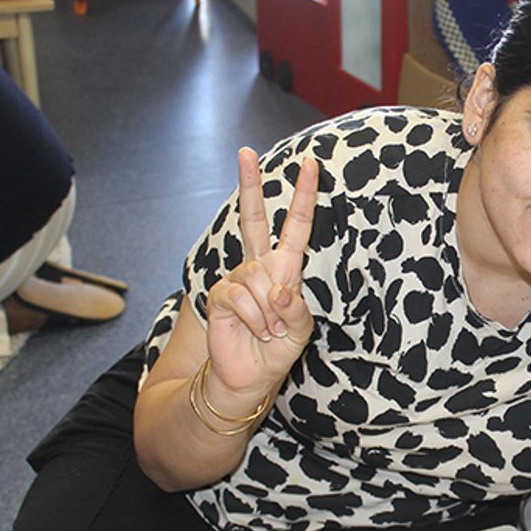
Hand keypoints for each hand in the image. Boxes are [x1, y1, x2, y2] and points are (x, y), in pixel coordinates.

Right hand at [205, 147, 318, 396]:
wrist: (249, 377)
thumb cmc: (276, 350)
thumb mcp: (301, 329)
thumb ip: (297, 307)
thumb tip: (276, 288)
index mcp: (284, 269)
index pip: (295, 227)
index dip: (304, 197)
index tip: (311, 165)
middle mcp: (259, 268)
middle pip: (253, 220)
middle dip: (251, 185)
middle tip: (247, 152)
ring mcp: (237, 279)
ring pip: (259, 278)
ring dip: (271, 312)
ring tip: (270, 330)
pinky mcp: (220, 296)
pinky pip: (243, 297)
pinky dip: (257, 319)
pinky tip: (256, 331)